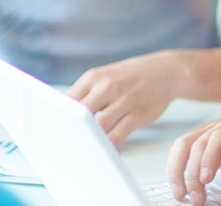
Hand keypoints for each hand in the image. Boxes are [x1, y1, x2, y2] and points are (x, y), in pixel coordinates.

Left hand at [67, 51, 184, 145]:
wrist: (165, 71)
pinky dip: (109, 146)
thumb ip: (86, 93)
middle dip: (73, 130)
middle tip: (67, 142)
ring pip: (99, 127)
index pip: (68, 99)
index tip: (54, 129)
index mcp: (94, 77)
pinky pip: (118, 136)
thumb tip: (64, 115)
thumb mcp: (105, 76)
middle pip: (81, 114)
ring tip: (87, 147)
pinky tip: (106, 150)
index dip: (59, 116)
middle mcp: (108, 87)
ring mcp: (124, 101)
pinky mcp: (138, 115)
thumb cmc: (130, 77)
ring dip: (92, 139)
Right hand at [164, 116, 220, 205]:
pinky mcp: (206, 142)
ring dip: (177, 169)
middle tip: (195, 198)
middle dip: (192, 173)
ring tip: (180, 193)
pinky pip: (184, 150)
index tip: (205, 179)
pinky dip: (176, 166)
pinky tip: (177, 182)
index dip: (210, 157)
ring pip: (185, 144)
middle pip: (199, 143)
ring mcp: (213, 132)